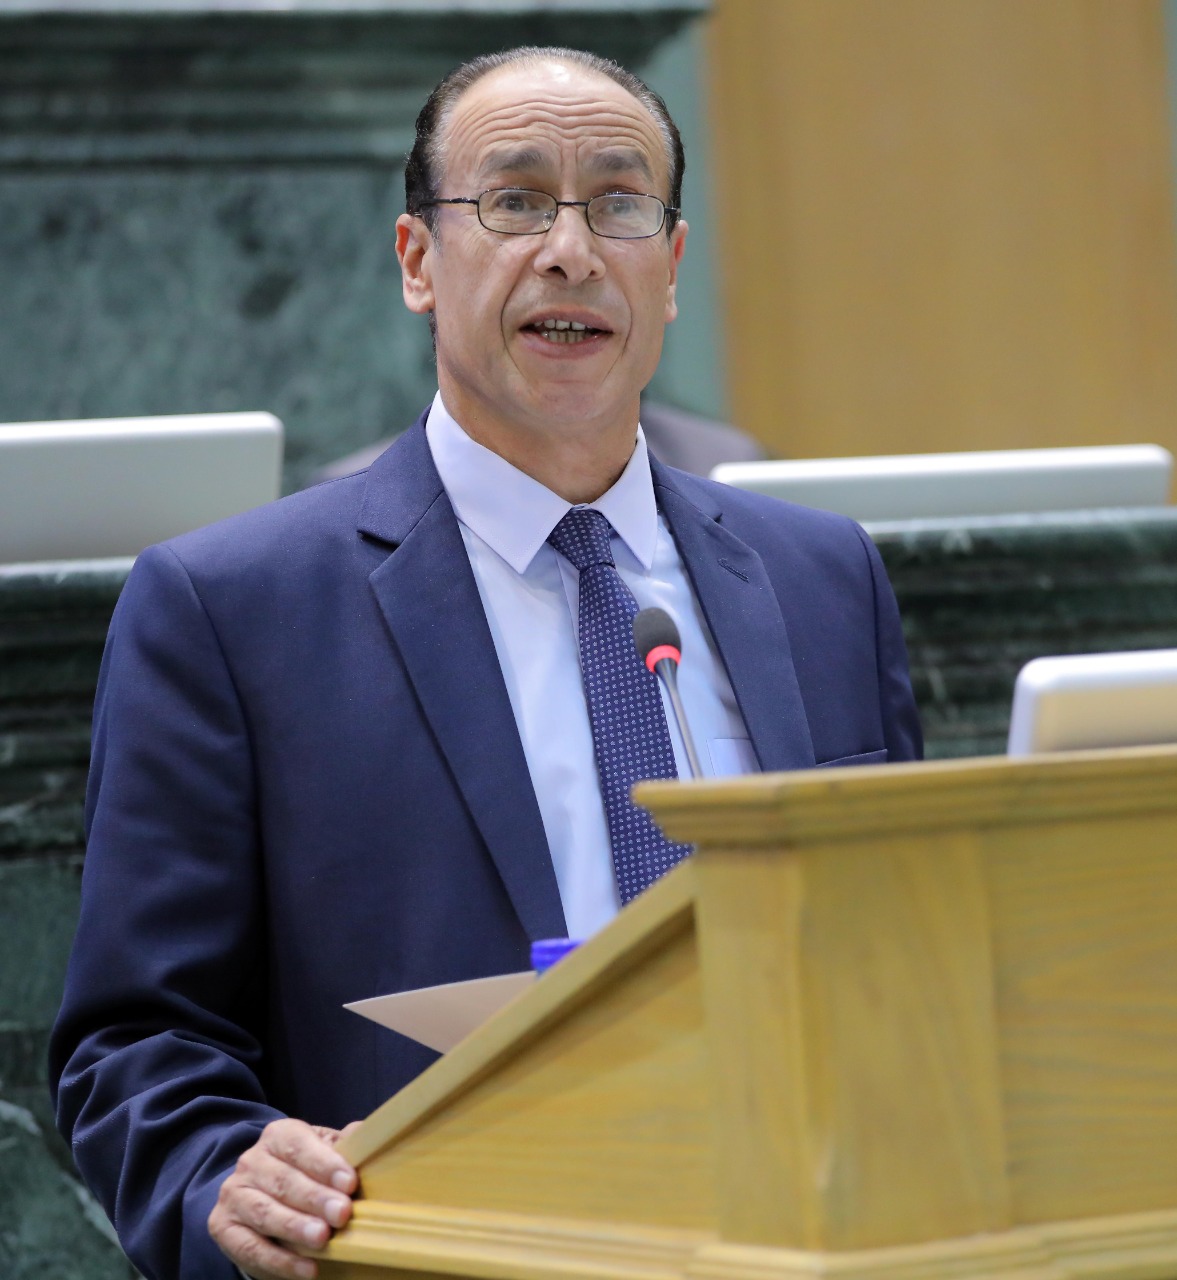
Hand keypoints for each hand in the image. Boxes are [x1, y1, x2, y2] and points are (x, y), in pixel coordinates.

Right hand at [209, 1117, 360, 1279]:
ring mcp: (234, 1194)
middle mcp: (251, 1161)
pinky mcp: (223, 1227)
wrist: (264, 1197)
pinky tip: (307, 1268)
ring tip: (323, 1239)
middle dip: (315, 1199)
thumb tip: (367, 1135)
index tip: (350, 1183)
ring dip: (295, 1228)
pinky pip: (250, 1247)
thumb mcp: (324, 1153)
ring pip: (265, 1213)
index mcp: (278, 1136)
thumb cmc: (306, 1172)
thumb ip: (345, 1146)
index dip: (325, 1164)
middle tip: (342, 1214)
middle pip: (283, 1180)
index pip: (299, 1145)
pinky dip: (280, 1261)